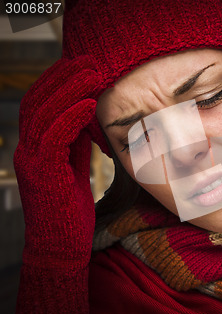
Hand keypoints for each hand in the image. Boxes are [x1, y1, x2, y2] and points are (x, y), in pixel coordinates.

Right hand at [14, 56, 103, 313]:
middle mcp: (27, 149)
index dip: (59, 80)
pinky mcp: (40, 175)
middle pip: (38, 101)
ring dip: (68, 90)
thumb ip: (75, 140)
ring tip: (92, 73)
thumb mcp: (74, 164)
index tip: (83, 63)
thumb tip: (89, 112)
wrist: (62, 243)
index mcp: (36, 145)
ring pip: (42, 114)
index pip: (41, 102)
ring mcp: (30, 161)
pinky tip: (88, 104)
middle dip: (63, 77)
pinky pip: (52, 139)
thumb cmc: (70, 205)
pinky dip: (70, 118)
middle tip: (89, 60)